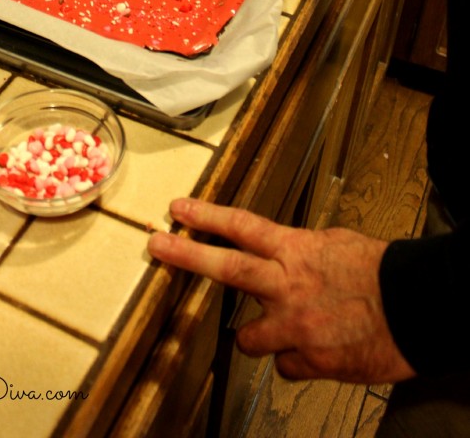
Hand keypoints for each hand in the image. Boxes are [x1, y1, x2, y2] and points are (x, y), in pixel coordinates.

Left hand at [147, 197, 415, 383]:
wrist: (419, 307)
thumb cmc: (382, 274)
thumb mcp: (337, 245)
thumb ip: (301, 252)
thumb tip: (284, 256)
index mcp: (297, 251)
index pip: (242, 227)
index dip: (207, 218)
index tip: (179, 210)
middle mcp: (288, 285)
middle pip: (227, 268)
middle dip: (187, 256)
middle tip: (157, 246)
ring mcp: (296, 325)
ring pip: (249, 337)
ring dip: (259, 335)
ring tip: (283, 328)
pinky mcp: (311, 360)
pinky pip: (287, 365)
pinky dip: (297, 359)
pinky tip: (318, 349)